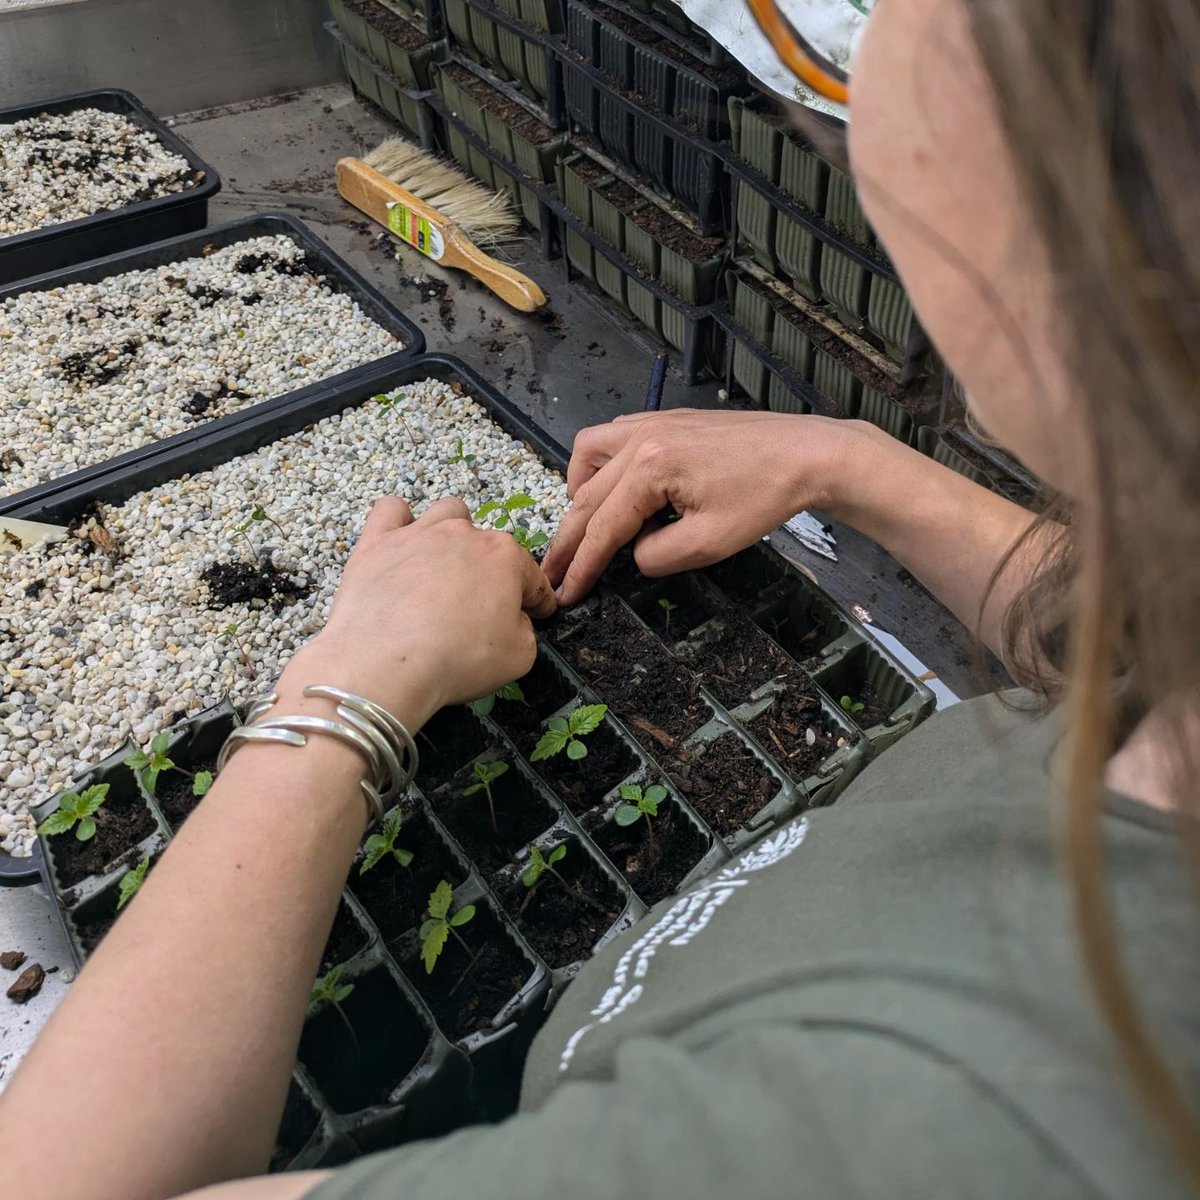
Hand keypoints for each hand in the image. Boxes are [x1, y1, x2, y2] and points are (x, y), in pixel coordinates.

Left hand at [281, 496, 555, 725]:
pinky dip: (398, 522)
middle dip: (490, 571)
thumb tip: (512, 620)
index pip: (531, 577)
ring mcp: (419, 533)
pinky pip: (391, 510)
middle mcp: (464, 535)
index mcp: (505, 557)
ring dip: (452, 533)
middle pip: (488, 544)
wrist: (386, 663)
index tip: (534, 614)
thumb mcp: (519, 656)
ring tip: (443, 565)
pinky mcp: (377, 542)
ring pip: (446, 512)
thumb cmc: (458, 659)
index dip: (536, 600)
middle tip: (479, 606)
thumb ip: (524, 630)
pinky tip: (399, 544)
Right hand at [543, 409, 856, 604]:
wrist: (806, 454)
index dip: (581, 567)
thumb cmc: (765, 496)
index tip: (564, 594)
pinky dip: (600, 463)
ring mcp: (652, 423)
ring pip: (588, 454)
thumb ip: (658, 556)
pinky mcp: (666, 420)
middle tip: (552, 574)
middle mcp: (641, 438)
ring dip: (579, 492)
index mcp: (650, 468)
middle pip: (587, 496)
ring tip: (585, 526)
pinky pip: (613, 436)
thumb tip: (634, 554)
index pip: (602, 528)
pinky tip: (613, 486)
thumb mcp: (709, 543)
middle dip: (568, 540)